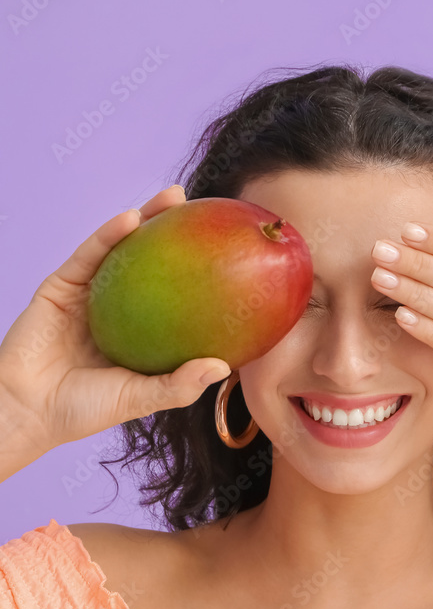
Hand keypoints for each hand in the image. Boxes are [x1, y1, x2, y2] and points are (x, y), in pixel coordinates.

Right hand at [0, 185, 230, 451]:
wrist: (27, 409)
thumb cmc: (83, 410)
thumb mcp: (140, 399)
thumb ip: (179, 385)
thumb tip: (223, 367)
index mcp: (141, 336)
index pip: (175, 298)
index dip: (199, 276)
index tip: (230, 255)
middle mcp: (119, 311)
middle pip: (153, 266)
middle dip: (177, 235)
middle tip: (205, 210)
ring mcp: (90, 296)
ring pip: (123, 252)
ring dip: (147, 220)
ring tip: (174, 198)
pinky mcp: (62, 286)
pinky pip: (90, 255)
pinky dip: (109, 234)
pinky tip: (131, 218)